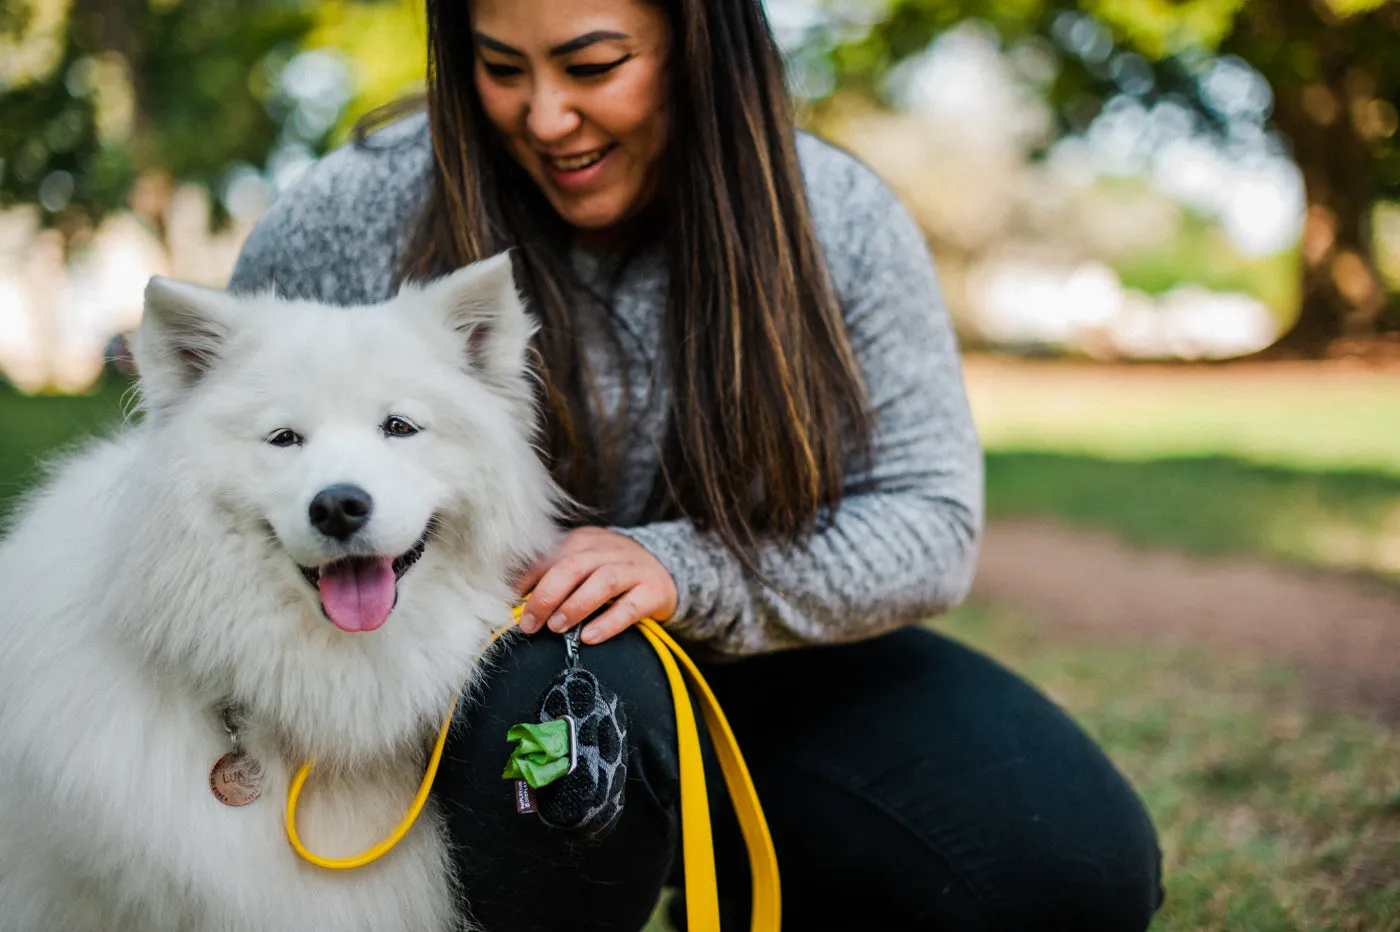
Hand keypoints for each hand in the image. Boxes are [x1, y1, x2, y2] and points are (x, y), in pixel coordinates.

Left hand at [515, 527, 677, 644]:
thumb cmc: (612, 572)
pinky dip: (608, 622)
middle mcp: (608, 550)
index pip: (551, 557)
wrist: (665, 570)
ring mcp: (633, 569)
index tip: (511, 606)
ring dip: (575, 605)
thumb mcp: (583, 565)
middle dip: (546, 596)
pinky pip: (630, 607)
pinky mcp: (653, 591)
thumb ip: (554, 574)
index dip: (528, 581)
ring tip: (557, 627)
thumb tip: (514, 598)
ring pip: (602, 581)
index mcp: (585, 541)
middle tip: (530, 624)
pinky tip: (590, 637)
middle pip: (573, 566)